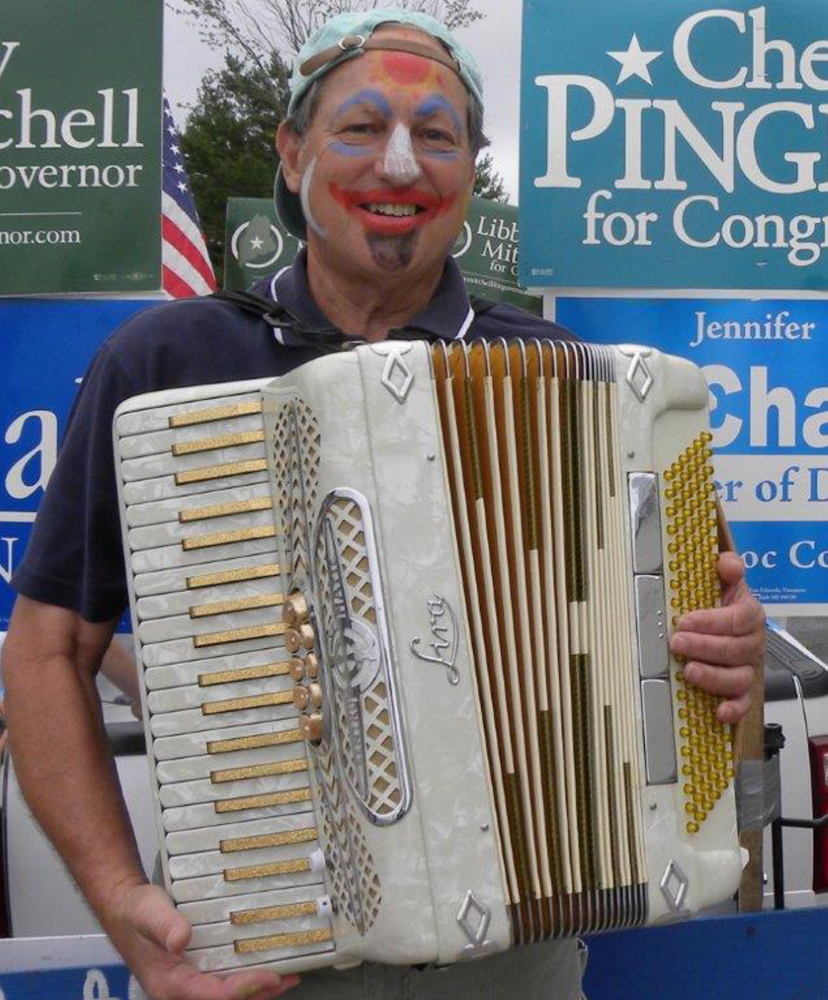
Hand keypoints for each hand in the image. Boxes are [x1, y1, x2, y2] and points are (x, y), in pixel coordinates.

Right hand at [107, 883, 299, 999]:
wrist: (124, 909)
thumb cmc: (136, 912)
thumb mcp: (148, 912)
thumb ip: (164, 925)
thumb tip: (181, 939)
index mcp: (169, 984)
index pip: (213, 995)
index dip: (245, 988)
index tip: (271, 976)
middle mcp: (180, 991)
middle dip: (258, 994)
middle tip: (288, 979)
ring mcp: (188, 984)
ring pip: (226, 996)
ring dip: (256, 991)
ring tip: (287, 978)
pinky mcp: (195, 975)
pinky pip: (223, 984)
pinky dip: (246, 981)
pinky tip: (264, 971)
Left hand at [669, 551, 764, 724]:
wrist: (720, 621)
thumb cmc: (717, 602)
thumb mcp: (721, 581)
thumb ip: (726, 568)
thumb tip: (726, 565)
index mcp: (749, 615)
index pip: (736, 619)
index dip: (710, 621)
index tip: (684, 621)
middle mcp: (752, 643)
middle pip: (735, 650)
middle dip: (704, 647)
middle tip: (677, 642)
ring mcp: (747, 668)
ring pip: (738, 678)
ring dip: (712, 676)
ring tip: (688, 670)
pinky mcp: (740, 689)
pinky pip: (743, 703)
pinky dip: (733, 709)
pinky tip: (717, 711)